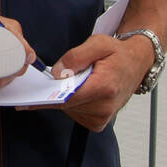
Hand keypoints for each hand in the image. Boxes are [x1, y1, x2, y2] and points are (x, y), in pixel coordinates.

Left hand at [17, 33, 153, 130]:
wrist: (137, 64)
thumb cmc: (118, 54)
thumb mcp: (98, 43)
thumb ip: (76, 57)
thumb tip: (57, 73)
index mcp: (104, 87)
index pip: (67, 98)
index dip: (47, 97)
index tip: (29, 99)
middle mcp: (104, 106)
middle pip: (66, 104)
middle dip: (56, 92)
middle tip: (57, 78)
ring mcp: (103, 117)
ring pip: (69, 110)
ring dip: (65, 97)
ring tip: (77, 81)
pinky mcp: (99, 123)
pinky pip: (75, 115)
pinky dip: (73, 104)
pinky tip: (81, 91)